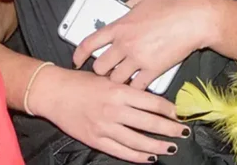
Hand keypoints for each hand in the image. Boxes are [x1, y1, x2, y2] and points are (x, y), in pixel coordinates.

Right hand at [33, 65, 185, 162]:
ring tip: (170, 148)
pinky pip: (122, 151)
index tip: (179, 114)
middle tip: (183, 132)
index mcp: (118, 90)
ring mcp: (105, 126)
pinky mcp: (96, 139)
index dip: (169, 110)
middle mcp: (114, 109)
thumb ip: (126, 89)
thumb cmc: (79, 83)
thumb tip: (149, 99)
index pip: (152, 102)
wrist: (53, 92)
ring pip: (138, 140)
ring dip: (157, 146)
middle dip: (170, 129)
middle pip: (150, 123)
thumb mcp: (106, 79)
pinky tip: (148, 157)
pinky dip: (137, 156)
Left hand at [73, 0, 202, 90]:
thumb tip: (119, 9)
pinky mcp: (153, 70)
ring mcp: (138, 59)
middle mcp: (124, 44)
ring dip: (118, 80)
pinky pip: (136, 86)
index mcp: (119, 26)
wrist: (192, 21)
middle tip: (107, 70)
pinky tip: (138, 84)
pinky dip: (136, 87)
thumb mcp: (142, 0)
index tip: (77, 61)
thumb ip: (126, 6)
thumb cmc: (169, 8)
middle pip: (100, 66)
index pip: (89, 43)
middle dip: (102, 70)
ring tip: (122, 78)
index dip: (79, 55)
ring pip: (116, 80)